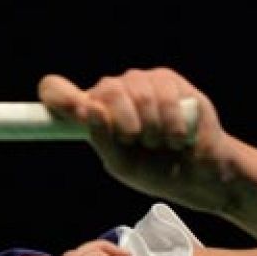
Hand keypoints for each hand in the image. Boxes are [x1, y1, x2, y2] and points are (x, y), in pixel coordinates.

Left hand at [39, 69, 233, 212]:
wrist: (197, 174)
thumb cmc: (154, 170)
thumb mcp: (120, 163)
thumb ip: (101, 139)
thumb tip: (89, 109)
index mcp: (92, 112)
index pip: (58, 92)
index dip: (59, 97)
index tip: (75, 111)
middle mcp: (114, 91)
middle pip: (106, 88)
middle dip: (123, 121)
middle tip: (137, 140)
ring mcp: (142, 82)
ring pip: (138, 93)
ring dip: (151, 127)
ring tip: (160, 142)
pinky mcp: (168, 81)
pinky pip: (165, 96)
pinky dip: (171, 124)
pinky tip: (177, 136)